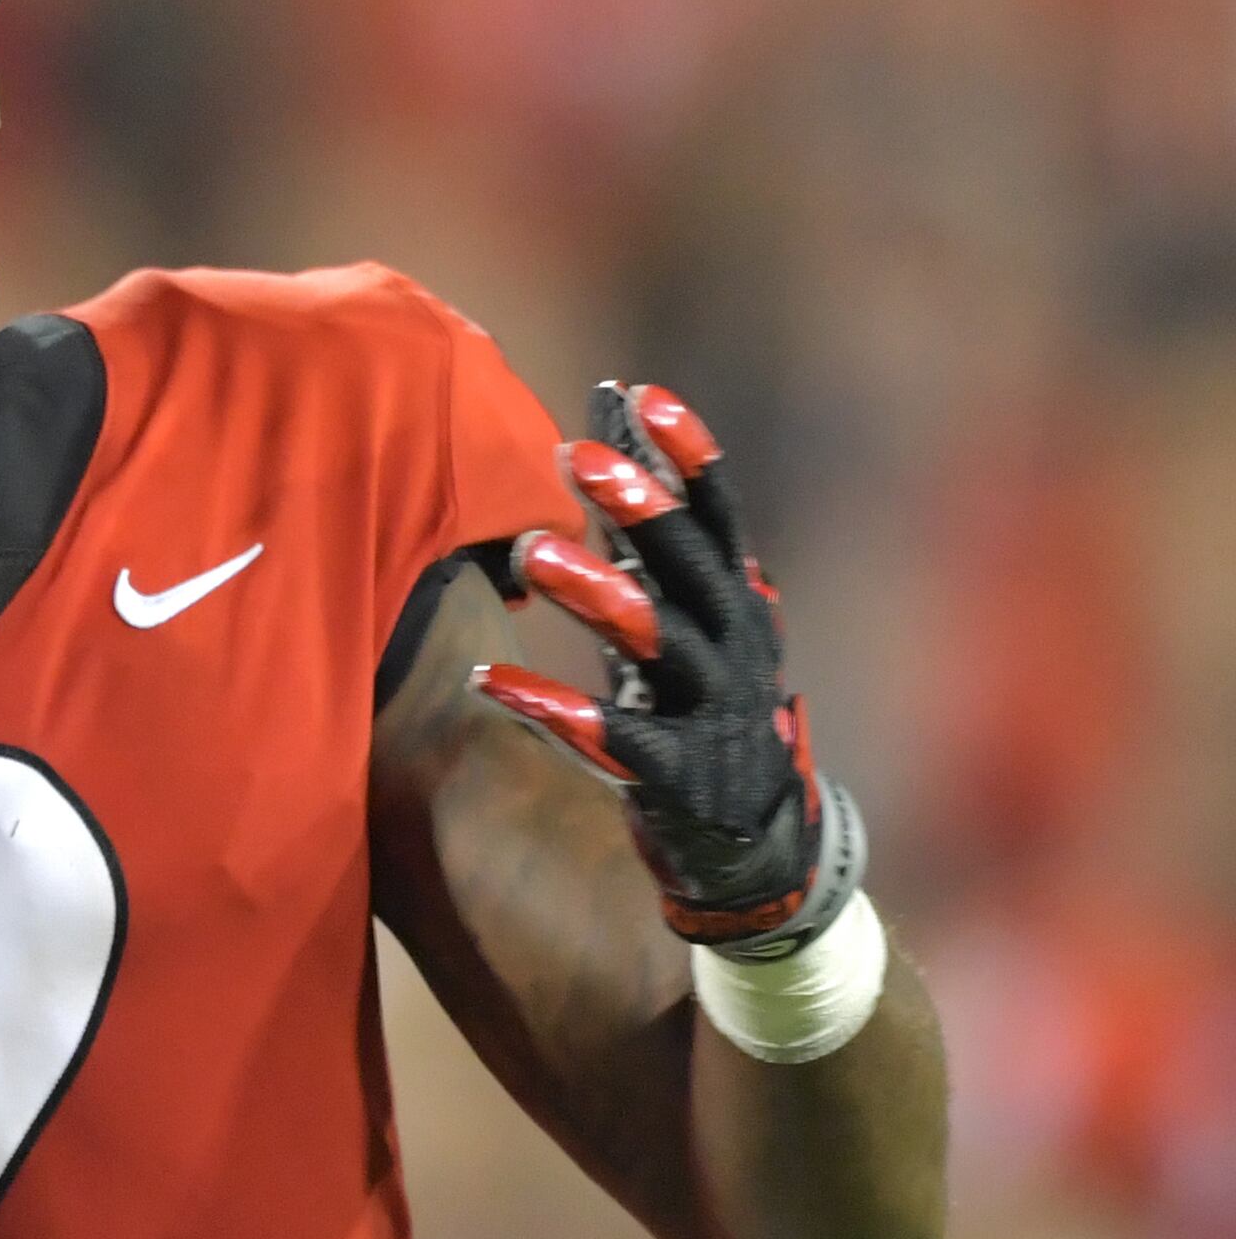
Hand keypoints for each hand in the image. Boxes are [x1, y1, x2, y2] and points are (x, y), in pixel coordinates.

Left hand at [475, 383, 865, 953]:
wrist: (750, 843)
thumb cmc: (694, 699)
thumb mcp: (680, 612)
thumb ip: (645, 531)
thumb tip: (611, 417)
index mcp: (737, 602)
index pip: (721, 515)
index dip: (689, 456)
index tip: (642, 395)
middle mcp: (736, 647)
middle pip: (695, 566)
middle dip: (642, 507)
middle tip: (578, 455)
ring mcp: (711, 712)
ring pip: (659, 641)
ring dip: (598, 592)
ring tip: (533, 550)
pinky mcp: (675, 774)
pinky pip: (612, 736)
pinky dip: (552, 707)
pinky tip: (488, 681)